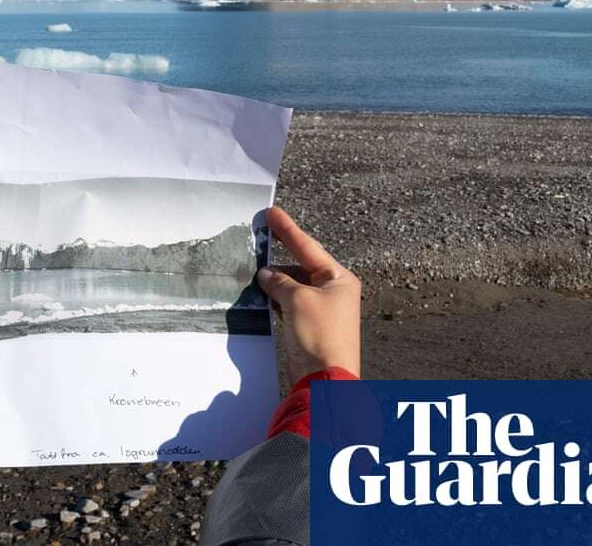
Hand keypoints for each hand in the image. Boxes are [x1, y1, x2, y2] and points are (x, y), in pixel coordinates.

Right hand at [257, 207, 361, 379]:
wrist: (324, 378)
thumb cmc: (319, 335)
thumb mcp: (297, 299)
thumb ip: (279, 281)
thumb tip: (266, 274)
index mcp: (339, 279)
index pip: (309, 247)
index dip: (288, 230)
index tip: (272, 213)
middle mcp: (333, 292)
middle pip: (301, 266)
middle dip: (279, 258)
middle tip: (257, 240)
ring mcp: (321, 310)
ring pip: (293, 286)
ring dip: (275, 281)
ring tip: (252, 271)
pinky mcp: (309, 326)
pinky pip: (289, 304)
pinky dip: (275, 298)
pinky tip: (260, 293)